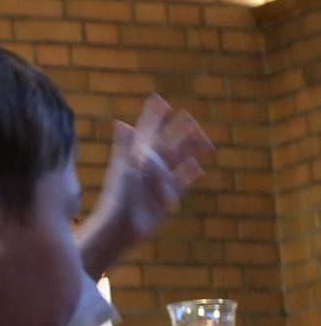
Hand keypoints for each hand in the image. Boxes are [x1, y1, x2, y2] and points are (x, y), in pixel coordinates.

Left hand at [78, 94, 212, 275]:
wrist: (121, 226)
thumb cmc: (120, 195)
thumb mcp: (126, 168)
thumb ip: (128, 145)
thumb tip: (122, 123)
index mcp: (139, 154)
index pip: (148, 129)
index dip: (154, 115)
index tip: (159, 100)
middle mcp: (150, 164)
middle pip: (170, 142)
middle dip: (181, 131)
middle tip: (191, 119)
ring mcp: (160, 180)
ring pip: (180, 159)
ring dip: (191, 150)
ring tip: (205, 142)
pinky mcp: (168, 196)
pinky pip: (183, 182)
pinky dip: (191, 174)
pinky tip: (200, 169)